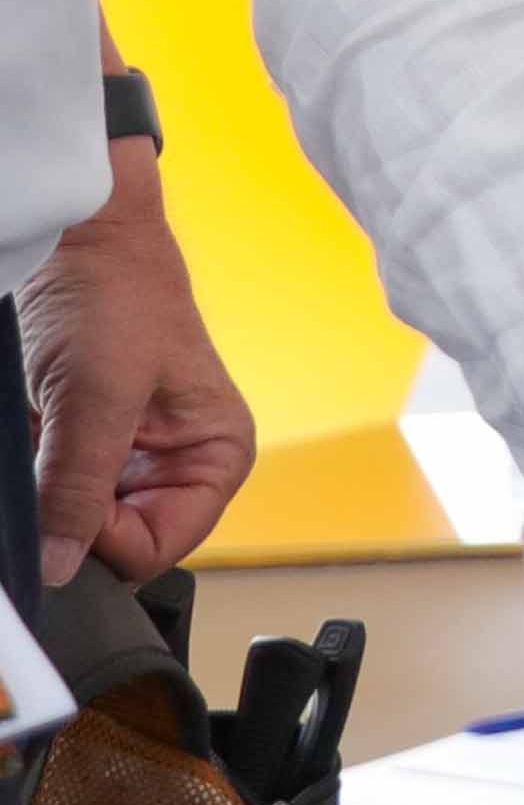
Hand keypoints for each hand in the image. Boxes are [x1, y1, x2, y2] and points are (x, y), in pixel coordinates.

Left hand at [22, 179, 254, 586]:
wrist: (77, 234)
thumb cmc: (117, 292)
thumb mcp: (96, 398)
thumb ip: (77, 489)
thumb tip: (57, 569)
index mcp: (215, 457)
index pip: (154, 549)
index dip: (100, 535)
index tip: (64, 491)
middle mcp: (175, 464)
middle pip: (110, 537)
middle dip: (65, 502)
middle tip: (54, 443)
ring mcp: (125, 455)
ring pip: (69, 514)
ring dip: (42, 479)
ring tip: (45, 421)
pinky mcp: (81, 441)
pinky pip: (44, 485)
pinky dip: (27, 462)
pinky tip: (34, 419)